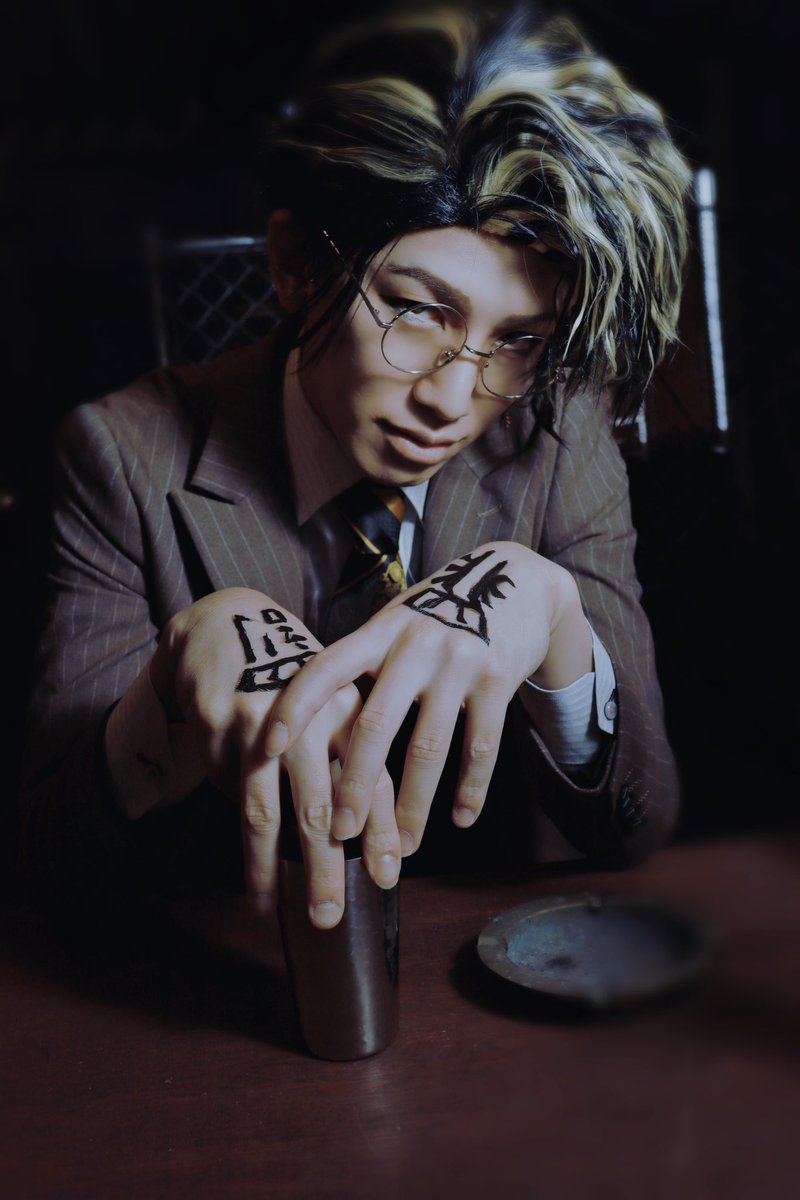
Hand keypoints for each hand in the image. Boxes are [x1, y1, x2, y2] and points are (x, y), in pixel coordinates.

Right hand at [147, 588, 399, 927]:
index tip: (388, 877)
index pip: (374, 781)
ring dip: (274, 868)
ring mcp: (262, 725)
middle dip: (326, 867)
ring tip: (281, 911)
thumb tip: (372, 840)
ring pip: (268, 812)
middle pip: (322, 806)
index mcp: (352, 712)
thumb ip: (354, 763)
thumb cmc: (296, 682)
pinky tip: (255, 880)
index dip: (382, 832)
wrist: (230, 629)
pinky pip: (233, 795)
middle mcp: (312, 718)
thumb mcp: (334, 708)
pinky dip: (246, 843)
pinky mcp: (220, 730)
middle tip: (330, 916)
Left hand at [265, 543, 591, 856]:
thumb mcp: (395, 625)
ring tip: (404, 845)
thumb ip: (362, 665)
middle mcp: (416, 643)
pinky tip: (461, 818)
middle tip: (339, 835)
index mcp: (379, 631)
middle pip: (375, 725)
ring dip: (414, 805)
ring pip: (429, 748)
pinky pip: (482, 746)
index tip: (266, 747)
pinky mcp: (499, 678)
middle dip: (353, 785)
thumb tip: (308, 723)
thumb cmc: (438, 615)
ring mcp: (459, 660)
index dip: (293, 707)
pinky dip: (471, 788)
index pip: (326, 669)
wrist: (515, 582)